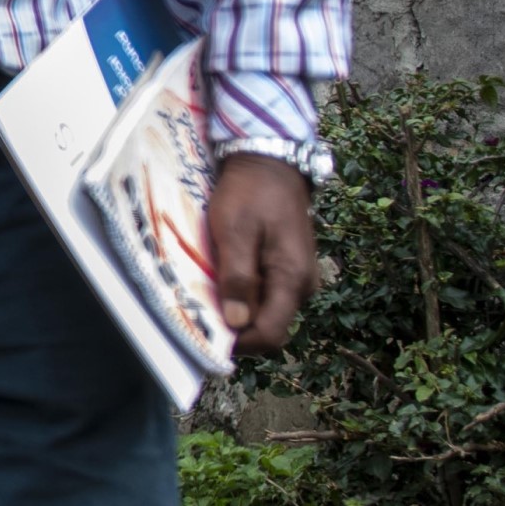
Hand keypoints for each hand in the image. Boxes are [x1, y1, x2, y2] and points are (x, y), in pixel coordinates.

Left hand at [207, 153, 314, 353]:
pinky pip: (267, 292)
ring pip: (266, 309)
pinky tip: (222, 275)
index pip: (272, 334)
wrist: (270, 162)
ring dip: (238, 307)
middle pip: (268, 324)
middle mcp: (303, 285)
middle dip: (236, 325)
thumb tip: (237, 324)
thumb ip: (238, 278)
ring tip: (209, 288)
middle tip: (201, 308)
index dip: (241, 343)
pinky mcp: (289, 267)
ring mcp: (299, 277)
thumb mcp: (235, 232)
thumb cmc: (250, 193)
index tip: (208, 335)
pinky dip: (244, 292)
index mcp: (292, 279)